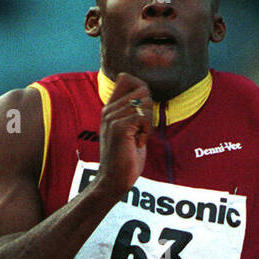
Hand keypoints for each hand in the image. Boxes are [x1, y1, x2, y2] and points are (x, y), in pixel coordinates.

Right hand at [96, 73, 152, 195]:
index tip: (143, 111)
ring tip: (139, 138)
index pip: (126, 78)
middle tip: (142, 131)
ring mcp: (112, 118)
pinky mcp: (119, 127)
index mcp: (110, 108)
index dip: (142, 87)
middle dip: (150, 110)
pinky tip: (138, 143)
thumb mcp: (131, 130)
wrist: (114, 180)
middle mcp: (109, 110)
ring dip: (149, 123)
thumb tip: (145, 91)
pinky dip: (146, 132)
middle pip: (142, 89)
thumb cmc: (125, 159)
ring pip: (145, 103)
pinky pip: (143, 117)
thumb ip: (135, 111)